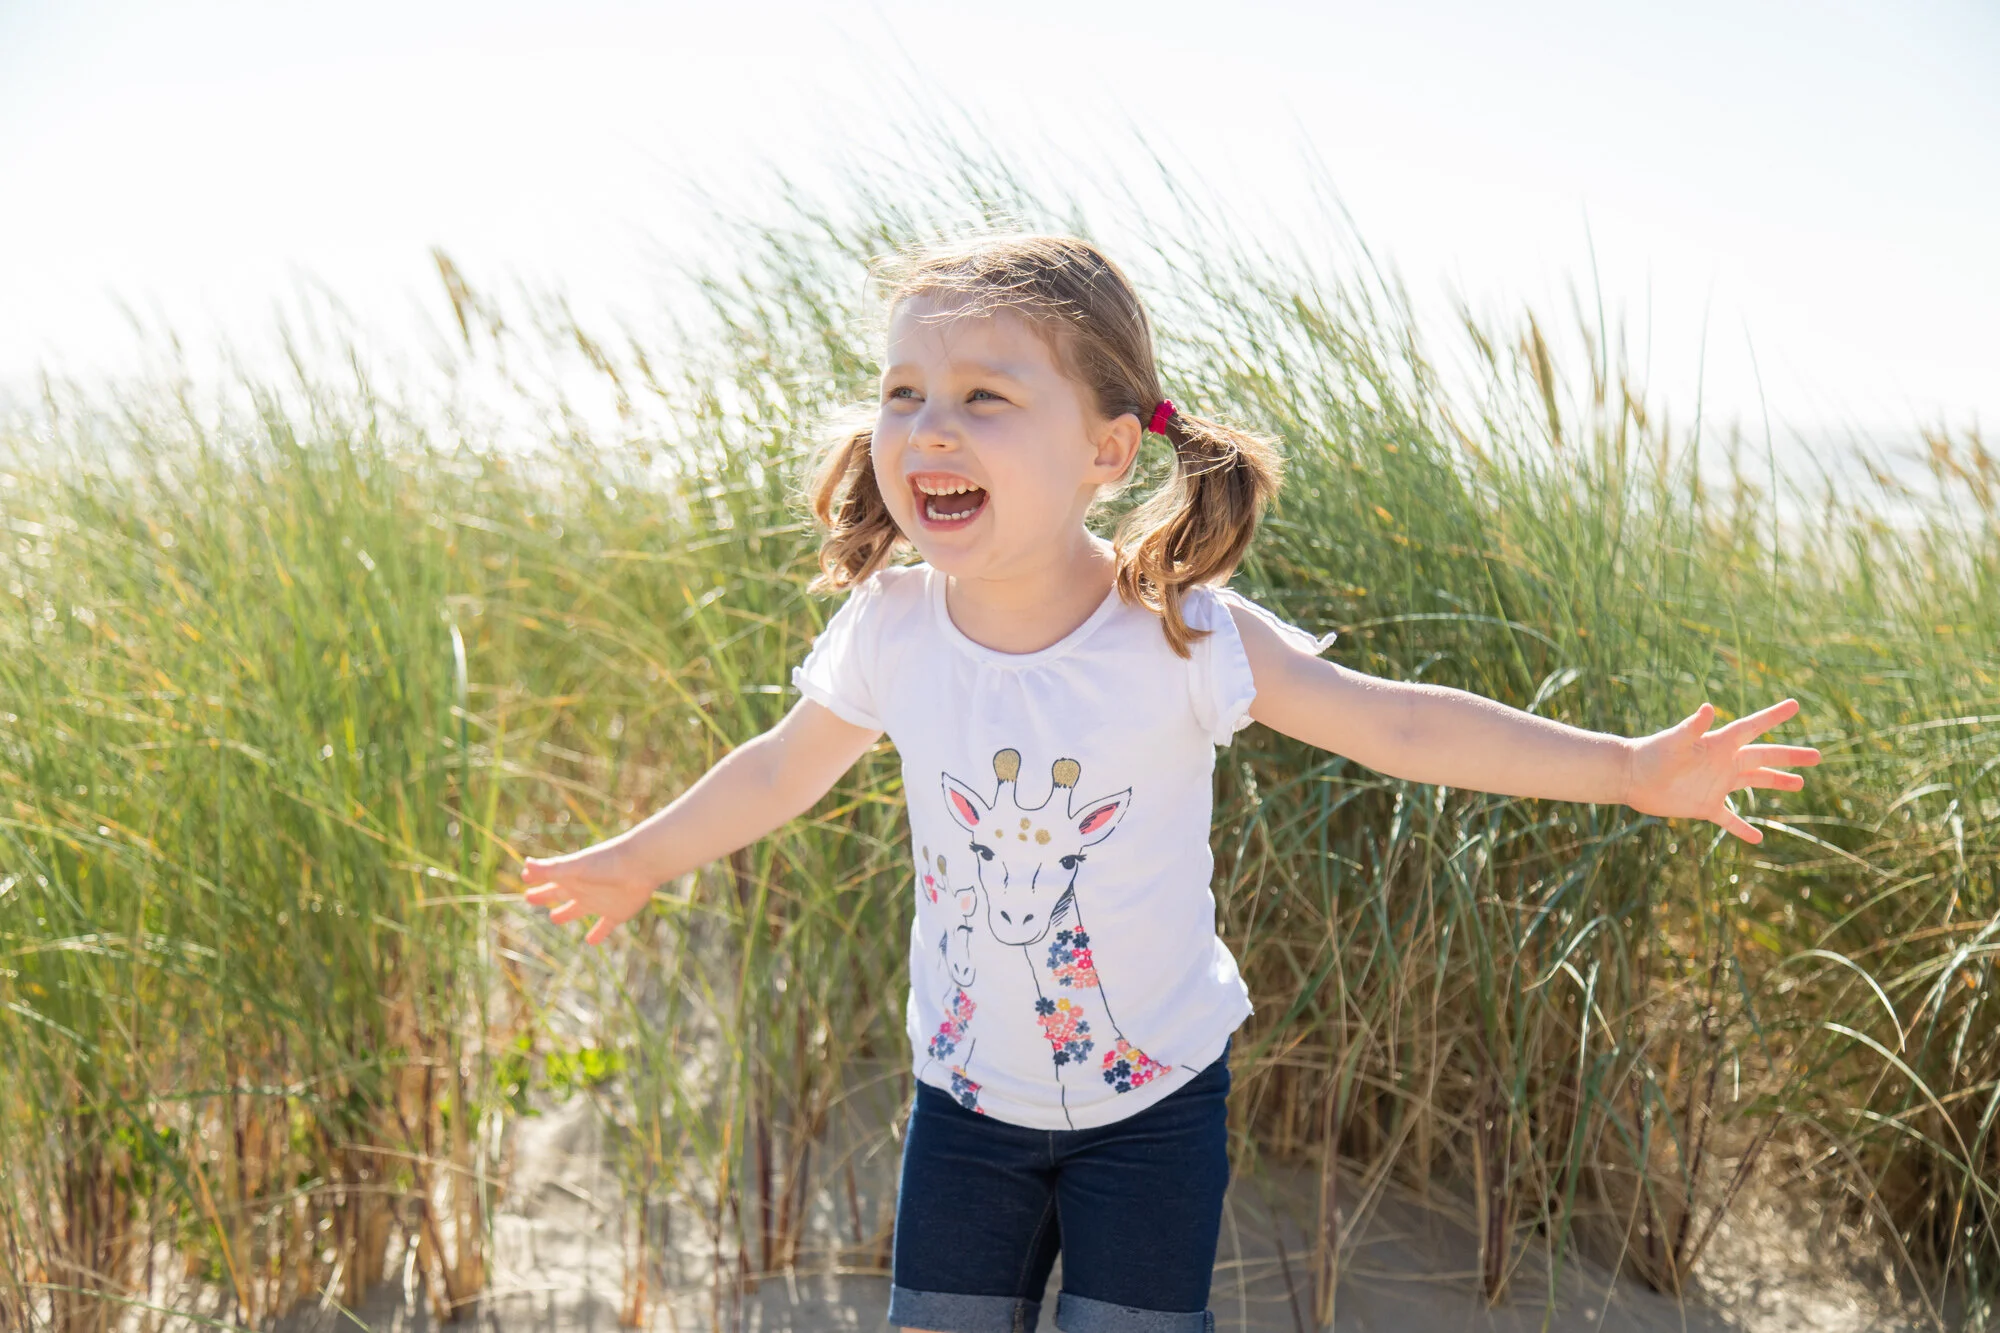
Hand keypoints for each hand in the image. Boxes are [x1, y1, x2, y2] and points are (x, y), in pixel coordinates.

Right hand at [518, 837, 659, 945]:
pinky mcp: (617, 913)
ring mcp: (600, 901)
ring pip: (578, 910)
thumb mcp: (574, 867)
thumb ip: (550, 869)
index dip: (537, 881)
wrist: (641, 864)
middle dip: (545, 896)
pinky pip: (604, 927)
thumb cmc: (606, 862)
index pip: (549, 881)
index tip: (525, 879)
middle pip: (559, 895)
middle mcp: (584, 889)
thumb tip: (526, 865)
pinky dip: (597, 934)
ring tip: (555, 918)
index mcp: (573, 878)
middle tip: (529, 898)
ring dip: (566, 913)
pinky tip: (590, 942)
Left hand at [1622, 698, 1821, 844]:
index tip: (1794, 705)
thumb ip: (1692, 726)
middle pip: (1763, 757)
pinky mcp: (1705, 805)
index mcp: (1719, 743)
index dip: (1773, 716)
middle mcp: (1723, 762)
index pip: (1752, 727)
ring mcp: (1716, 784)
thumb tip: (1708, 707)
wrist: (1631, 777)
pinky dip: (1743, 829)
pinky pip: (1729, 819)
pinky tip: (1758, 838)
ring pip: (1754, 782)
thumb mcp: (1675, 740)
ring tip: (1800, 783)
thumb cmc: (1652, 753)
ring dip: (1776, 782)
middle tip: (1817, 756)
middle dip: (1789, 756)